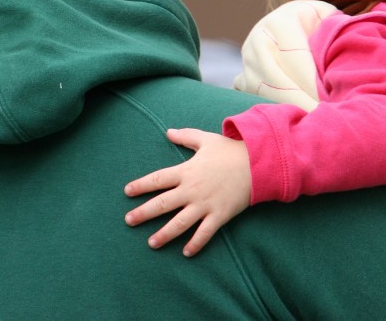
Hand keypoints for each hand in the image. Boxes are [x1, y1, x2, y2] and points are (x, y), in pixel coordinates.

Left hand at [124, 128, 251, 256]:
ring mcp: (205, 204)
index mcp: (186, 171)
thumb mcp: (205, 140)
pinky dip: (195, 244)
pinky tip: (186, 253)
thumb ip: (185, 136)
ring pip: (180, 223)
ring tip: (151, 243)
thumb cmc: (230, 150)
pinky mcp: (219, 215)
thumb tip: (168, 132)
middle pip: (162, 203)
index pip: (157, 179)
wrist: (257, 163)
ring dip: (164, 234)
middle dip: (144, 213)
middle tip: (129, 220)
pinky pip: (205, 233)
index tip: (127, 191)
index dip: (141, 185)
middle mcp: (192, 190)